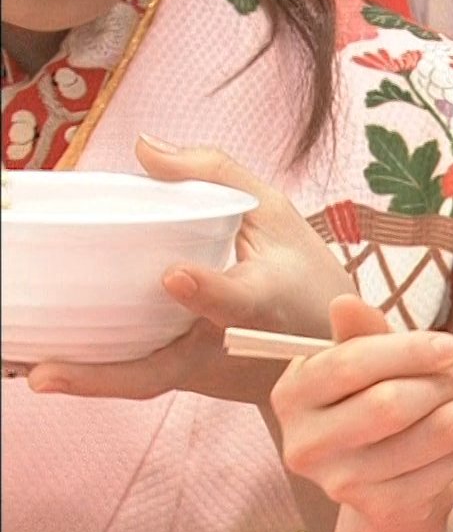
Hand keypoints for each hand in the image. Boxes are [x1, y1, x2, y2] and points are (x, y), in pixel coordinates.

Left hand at [25, 136, 355, 407]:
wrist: (334, 349)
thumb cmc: (304, 274)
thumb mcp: (278, 212)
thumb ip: (215, 172)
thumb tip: (143, 148)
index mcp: (264, 297)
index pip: (235, 298)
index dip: (206, 291)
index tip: (174, 276)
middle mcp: (231, 343)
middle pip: (167, 365)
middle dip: (108, 374)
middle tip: (45, 372)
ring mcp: (207, 368)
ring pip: (144, 381)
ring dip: (88, 383)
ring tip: (38, 374)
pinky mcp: (189, 378)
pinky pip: (136, 377)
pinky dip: (92, 376)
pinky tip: (46, 366)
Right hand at [273, 294, 452, 531]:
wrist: (379, 480)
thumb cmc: (371, 401)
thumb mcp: (362, 363)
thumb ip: (361, 335)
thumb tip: (346, 302)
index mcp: (294, 396)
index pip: (350, 365)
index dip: (409, 352)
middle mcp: (308, 444)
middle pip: (392, 406)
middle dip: (450, 383)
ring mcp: (343, 483)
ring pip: (433, 437)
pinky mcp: (383, 507)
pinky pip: (450, 466)